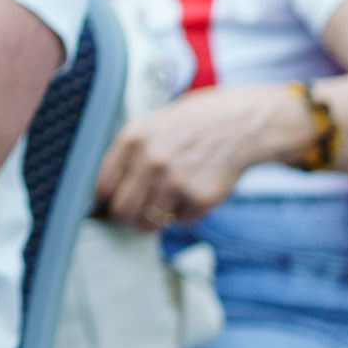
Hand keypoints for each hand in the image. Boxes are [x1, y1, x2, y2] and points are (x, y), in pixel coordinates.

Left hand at [98, 81, 311, 229]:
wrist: (243, 124)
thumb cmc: (194, 125)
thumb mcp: (152, 126)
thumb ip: (128, 155)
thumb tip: (105, 195)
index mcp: (132, 139)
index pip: (103, 187)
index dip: (108, 200)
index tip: (114, 203)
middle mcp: (151, 161)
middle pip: (123, 211)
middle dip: (129, 218)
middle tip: (137, 215)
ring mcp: (176, 181)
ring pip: (149, 223)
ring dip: (155, 221)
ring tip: (166, 206)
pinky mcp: (200, 198)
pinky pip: (181, 222)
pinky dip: (185, 215)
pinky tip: (194, 193)